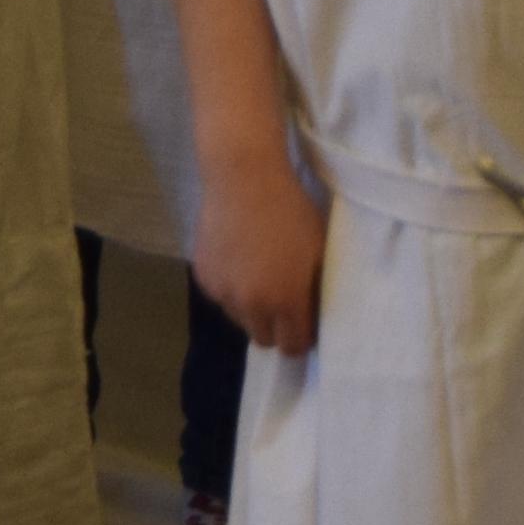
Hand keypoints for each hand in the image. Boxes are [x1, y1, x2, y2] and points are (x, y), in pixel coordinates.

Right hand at [198, 139, 327, 353]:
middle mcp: (252, 305)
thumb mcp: (319, 250)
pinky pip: (222, 296)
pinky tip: (237, 260)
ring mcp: (223, 292)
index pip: (294, 346)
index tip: (305, 322)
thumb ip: (317, 289)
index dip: (303, 338)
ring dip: (251, 308)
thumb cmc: (290, 210)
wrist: (243, 178)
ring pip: (240, 319)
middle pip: (265, 339)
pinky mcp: (204, 277)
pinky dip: (230, 288)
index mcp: (286, 301)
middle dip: (276, 327)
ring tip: (256, 275)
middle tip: (281, 300)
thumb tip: (315, 312)